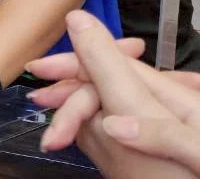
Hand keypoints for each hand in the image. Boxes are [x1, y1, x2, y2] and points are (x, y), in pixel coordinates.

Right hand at [23, 10, 199, 174]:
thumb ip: (166, 136)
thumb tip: (114, 123)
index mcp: (179, 103)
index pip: (118, 69)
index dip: (78, 64)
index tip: (42, 73)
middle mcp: (166, 111)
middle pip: (108, 84)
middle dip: (70, 90)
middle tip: (36, 104)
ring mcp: (158, 130)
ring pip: (108, 107)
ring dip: (76, 112)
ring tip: (52, 132)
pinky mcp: (152, 152)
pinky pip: (116, 131)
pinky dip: (90, 128)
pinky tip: (76, 133)